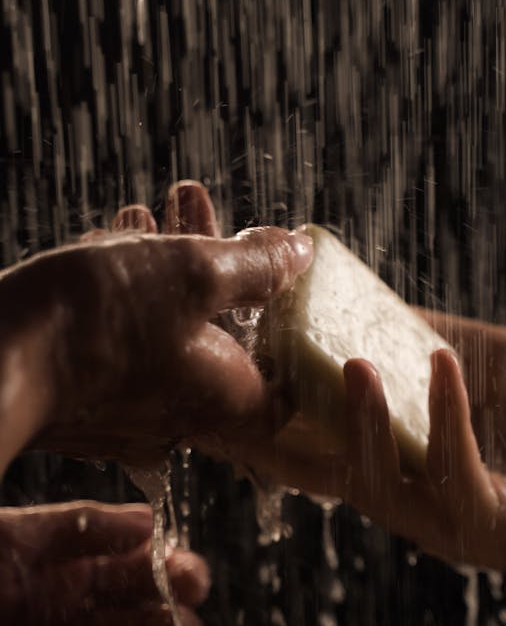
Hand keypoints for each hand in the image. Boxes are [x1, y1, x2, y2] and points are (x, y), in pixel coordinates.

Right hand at [0, 181, 311, 469]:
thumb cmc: (96, 322)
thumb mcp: (192, 272)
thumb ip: (254, 266)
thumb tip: (298, 254)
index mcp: (228, 400)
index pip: (286, 375)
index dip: (286, 320)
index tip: (274, 274)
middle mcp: (185, 419)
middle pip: (221, 337)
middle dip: (213, 263)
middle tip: (196, 206)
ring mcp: (131, 416)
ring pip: (167, 331)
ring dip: (163, 267)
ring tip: (152, 209)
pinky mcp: (87, 404)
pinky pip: (124, 345)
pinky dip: (126, 295)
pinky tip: (113, 244)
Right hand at [247, 315, 505, 573]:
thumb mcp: (482, 363)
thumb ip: (418, 339)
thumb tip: (351, 295)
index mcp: (402, 469)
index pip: (314, 446)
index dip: (261, 415)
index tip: (217, 370)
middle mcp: (413, 504)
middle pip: (323, 475)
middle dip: (276, 433)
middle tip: (240, 381)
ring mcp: (450, 525)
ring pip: (379, 486)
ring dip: (361, 424)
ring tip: (352, 365)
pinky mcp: (494, 532)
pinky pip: (456, 477)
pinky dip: (446, 418)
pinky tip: (443, 363)